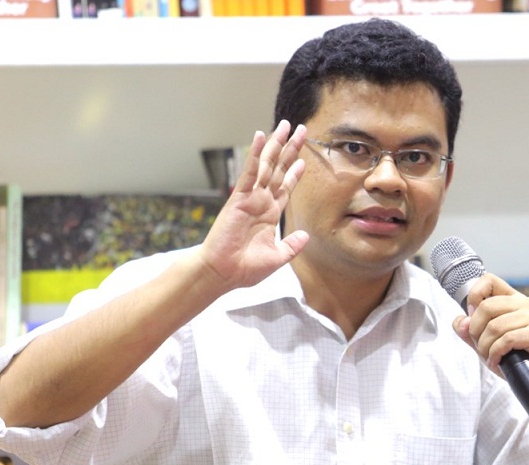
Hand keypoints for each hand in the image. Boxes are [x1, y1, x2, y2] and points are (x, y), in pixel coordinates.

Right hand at [199, 119, 308, 290]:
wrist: (223, 273)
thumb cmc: (245, 268)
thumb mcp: (277, 257)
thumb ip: (292, 246)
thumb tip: (306, 236)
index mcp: (270, 214)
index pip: (285, 187)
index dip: (295, 172)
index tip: (303, 158)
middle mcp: (261, 201)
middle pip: (279, 169)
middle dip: (290, 149)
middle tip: (301, 129)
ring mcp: (251, 197)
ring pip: (267, 165)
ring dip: (277, 144)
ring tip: (286, 125)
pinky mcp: (239, 197)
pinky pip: (250, 172)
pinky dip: (255, 154)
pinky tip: (260, 137)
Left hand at [452, 273, 528, 381]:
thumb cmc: (511, 357)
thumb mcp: (483, 342)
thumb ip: (468, 330)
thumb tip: (461, 321)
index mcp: (512, 299)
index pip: (489, 280)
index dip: (474, 296)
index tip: (471, 317)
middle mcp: (526, 304)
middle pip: (486, 307)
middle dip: (475, 331)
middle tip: (479, 347)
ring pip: (495, 326)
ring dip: (485, 347)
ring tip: (488, 357)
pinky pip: (507, 340)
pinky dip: (495, 353)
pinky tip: (496, 361)